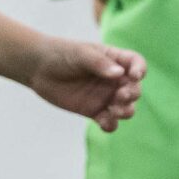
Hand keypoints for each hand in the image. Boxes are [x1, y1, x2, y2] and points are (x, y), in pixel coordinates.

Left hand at [27, 38, 145, 131]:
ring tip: (116, 110)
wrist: (38, 68)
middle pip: (134, 89)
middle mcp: (114, 80)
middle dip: (132, 94)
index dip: (140, 70)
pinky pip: (109, 121)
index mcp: (115, 60)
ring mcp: (105, 96)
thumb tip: (119, 74)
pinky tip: (104, 122)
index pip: (136, 64)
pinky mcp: (94, 111)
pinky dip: (110, 125)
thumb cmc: (61, 54)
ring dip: (126, 111)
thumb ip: (99, 63)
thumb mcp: (80, 54)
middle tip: (120, 95)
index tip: (135, 76)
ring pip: (125, 108)